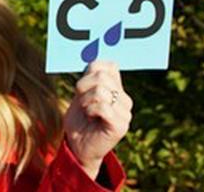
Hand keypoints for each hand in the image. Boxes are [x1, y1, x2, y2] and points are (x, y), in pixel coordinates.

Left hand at [64, 61, 132, 178]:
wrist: (77, 146)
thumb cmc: (78, 119)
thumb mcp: (80, 94)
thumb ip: (89, 77)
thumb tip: (94, 56)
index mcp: (116, 88)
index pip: (107, 65)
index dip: (89, 71)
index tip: (82, 87)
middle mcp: (124, 98)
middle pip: (101, 76)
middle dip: (83, 86)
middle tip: (81, 102)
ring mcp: (125, 112)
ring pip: (101, 90)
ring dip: (85, 101)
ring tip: (87, 112)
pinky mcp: (121, 125)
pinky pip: (102, 106)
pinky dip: (90, 110)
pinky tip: (91, 118)